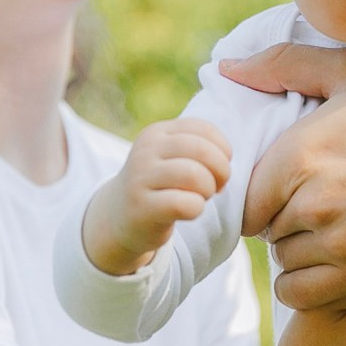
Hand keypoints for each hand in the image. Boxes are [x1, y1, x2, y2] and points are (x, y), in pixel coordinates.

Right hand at [81, 118, 232, 275]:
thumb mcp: (172, 157)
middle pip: (202, 150)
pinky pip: (186, 204)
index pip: (204, 129)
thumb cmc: (160, 185)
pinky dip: (197, 209)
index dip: (223, 150)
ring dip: (208, 190)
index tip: (217, 169)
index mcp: (157, 133)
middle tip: (216, 187)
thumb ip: (198, 146)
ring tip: (201, 197)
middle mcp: (146, 150)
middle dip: (221, 171)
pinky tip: (188, 211)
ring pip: (195, 176)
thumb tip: (226, 157)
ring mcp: (140, 178)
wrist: (120, 216)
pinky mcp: (142, 207)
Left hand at [219, 45, 345, 309]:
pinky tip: (341, 256)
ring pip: (284, 261)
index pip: (243, 194)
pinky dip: (312, 282)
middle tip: (323, 200)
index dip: (264, 190)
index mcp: (300, 152)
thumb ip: (287, 65)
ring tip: (338, 226)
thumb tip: (226, 69)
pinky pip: (303, 295)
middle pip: (265, 228)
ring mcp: (339, 246)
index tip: (291, 183)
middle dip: (285, 216)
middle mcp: (312, 203)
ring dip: (301, 250)